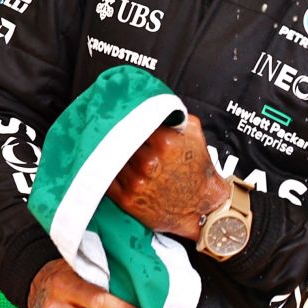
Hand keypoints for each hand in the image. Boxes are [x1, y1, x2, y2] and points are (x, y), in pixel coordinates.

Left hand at [108, 113, 230, 240]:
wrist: (200, 205)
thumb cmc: (197, 168)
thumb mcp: (195, 133)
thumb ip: (175, 114)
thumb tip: (154, 101)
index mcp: (164, 143)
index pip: (135, 122)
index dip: (132, 121)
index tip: (128, 120)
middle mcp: (148, 162)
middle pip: (121, 140)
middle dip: (122, 137)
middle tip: (118, 133)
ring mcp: (136, 182)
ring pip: (112, 158)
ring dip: (113, 154)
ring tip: (116, 150)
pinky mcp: (126, 199)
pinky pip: (107, 179)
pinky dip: (107, 171)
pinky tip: (111, 168)